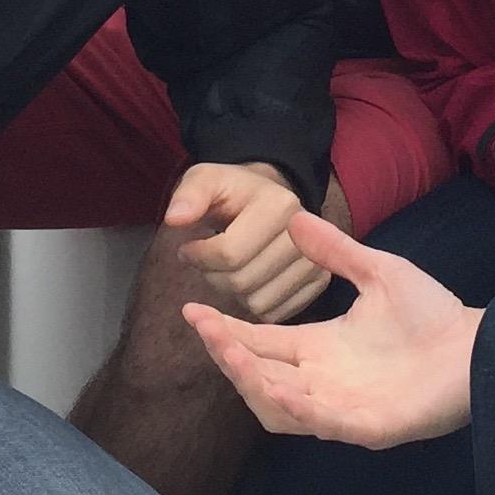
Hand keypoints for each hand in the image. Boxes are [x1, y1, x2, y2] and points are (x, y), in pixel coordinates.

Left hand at [166, 162, 330, 323]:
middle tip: (207, 261)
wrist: (266, 199)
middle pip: (243, 281)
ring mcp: (317, 261)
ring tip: (228, 268)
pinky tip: (248, 281)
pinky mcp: (319, 283)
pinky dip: (254, 304)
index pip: (229, 253)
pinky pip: (275, 313)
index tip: (188, 248)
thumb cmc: (232, 193)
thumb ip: (189, 196)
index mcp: (280, 206)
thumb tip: (174, 218)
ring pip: (258, 302)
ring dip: (232, 293)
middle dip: (213, 276)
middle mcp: (307, 235)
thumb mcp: (206, 180)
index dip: (199, 256)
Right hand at [184, 209, 480, 445]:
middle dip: (227, 355)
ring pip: (280, 407)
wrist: (479, 345)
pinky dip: (298, 409)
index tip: (192, 309)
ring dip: (252, 383)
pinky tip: (276, 388)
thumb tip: (294, 216)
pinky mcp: (368, 427)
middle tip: (202, 327)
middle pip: (258, 377)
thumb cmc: (430, 315)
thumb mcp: (377, 272)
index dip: (225, 332)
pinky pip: (324, 424)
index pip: (260, 343)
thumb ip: (336, 251)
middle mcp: (321, 383)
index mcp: (319, 349)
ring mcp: (342, 409)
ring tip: (230, 355)